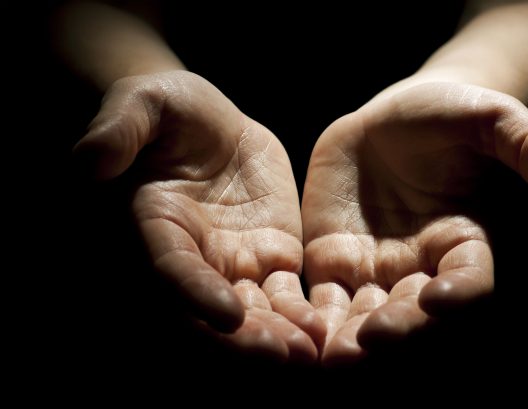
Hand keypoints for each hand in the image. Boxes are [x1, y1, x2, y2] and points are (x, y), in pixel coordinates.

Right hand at [74, 71, 324, 361]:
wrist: (209, 124)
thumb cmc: (166, 110)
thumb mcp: (143, 103)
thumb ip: (119, 128)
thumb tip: (89, 160)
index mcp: (152, 225)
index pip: (170, 269)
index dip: (195, 293)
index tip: (226, 314)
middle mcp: (189, 258)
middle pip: (209, 311)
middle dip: (241, 338)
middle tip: (279, 356)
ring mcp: (231, 263)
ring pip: (251, 312)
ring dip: (276, 336)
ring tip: (310, 352)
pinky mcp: (269, 258)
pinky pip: (284, 294)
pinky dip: (300, 315)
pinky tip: (324, 331)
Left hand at [302, 81, 527, 363]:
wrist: (393, 120)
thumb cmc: (450, 114)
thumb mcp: (490, 117)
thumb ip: (526, 143)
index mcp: (466, 241)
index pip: (469, 281)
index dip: (459, 294)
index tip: (438, 299)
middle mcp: (422, 268)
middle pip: (414, 312)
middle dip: (396, 330)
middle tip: (371, 343)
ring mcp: (375, 269)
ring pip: (364, 315)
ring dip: (348, 339)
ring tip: (330, 359)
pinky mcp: (332, 261)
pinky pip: (322, 297)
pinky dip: (310, 317)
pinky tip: (294, 331)